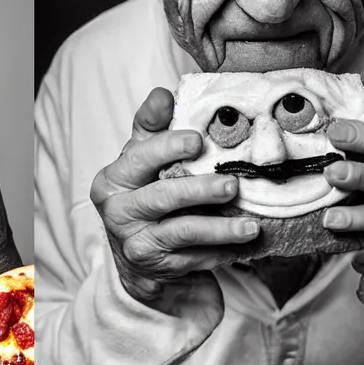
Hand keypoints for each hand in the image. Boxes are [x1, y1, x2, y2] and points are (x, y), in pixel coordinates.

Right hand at [89, 87, 261, 315]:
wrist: (136, 257)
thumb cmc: (144, 191)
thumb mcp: (143, 158)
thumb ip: (152, 125)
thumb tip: (163, 94)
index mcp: (113, 179)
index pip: (139, 157)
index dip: (168, 147)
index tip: (197, 140)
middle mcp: (119, 213)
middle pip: (162, 197)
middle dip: (200, 190)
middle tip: (232, 184)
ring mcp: (137, 244)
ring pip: (182, 232)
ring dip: (220, 228)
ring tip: (251, 225)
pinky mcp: (157, 270)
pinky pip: (194, 258)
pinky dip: (221, 252)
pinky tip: (243, 245)